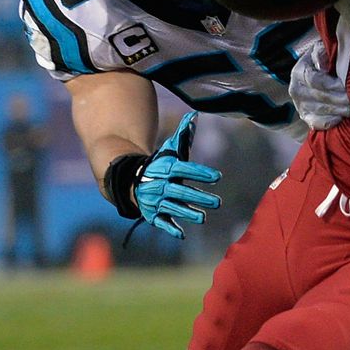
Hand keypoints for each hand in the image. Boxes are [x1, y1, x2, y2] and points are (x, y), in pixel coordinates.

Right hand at [106, 112, 220, 238]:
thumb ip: (183, 134)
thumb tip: (194, 114)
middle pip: (181, 191)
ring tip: (203, 218)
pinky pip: (160, 222)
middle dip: (199, 196)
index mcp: (167, 169)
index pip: (186, 169)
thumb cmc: (159, 165)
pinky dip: (169, 228)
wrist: (131, 179)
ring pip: (172, 207)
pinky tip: (181, 235)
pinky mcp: (152, 213)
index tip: (217, 176)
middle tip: (218, 202)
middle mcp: (161, 185)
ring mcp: (156, 200)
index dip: (201, 172)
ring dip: (187, 213)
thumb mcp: (170, 150)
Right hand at [287, 39, 349, 130]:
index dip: (331, 83)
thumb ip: (322, 53)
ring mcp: (300, 105)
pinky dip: (330, 122)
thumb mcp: (323, 50)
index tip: (346, 84)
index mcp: (299, 72)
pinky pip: (317, 123)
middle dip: (339, 97)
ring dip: (338, 109)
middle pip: (319, 96)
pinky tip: (342, 118)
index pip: (314, 80)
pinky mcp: (306, 117)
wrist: (319, 72)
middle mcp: (296, 90)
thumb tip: (322, 64)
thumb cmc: (325, 59)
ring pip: (320, 110)